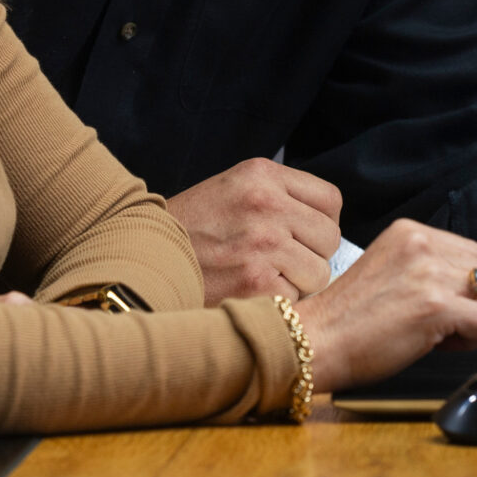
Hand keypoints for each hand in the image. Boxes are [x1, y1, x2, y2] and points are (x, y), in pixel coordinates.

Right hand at [164, 158, 343, 304]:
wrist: (146, 256)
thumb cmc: (194, 227)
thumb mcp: (234, 188)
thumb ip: (280, 195)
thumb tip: (327, 223)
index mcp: (262, 175)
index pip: (330, 200)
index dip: (322, 222)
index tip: (304, 236)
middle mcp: (266, 203)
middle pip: (330, 238)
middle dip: (312, 254)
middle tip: (281, 262)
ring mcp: (263, 243)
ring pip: (319, 272)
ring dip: (298, 282)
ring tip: (264, 276)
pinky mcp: (256, 282)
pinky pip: (296, 298)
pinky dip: (277, 302)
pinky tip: (250, 291)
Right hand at [292, 218, 476, 391]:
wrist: (318, 340)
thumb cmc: (348, 317)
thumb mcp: (389, 269)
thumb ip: (425, 266)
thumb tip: (472, 285)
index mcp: (409, 232)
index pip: (467, 250)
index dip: (460, 282)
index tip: (437, 301)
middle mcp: (422, 245)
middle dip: (471, 298)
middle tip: (441, 320)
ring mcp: (431, 274)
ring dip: (473, 318)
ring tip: (440, 332)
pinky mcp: (438, 306)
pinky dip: (471, 339)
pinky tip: (440, 343)